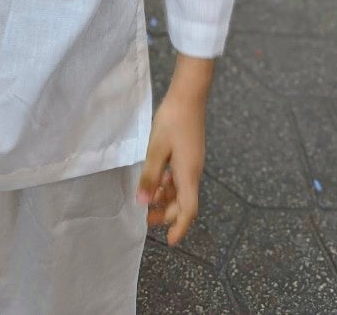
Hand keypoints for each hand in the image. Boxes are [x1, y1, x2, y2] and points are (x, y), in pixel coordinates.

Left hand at [136, 88, 205, 245]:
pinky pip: (181, 177)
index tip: (169, 242)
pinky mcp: (189, 153)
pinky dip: (169, 184)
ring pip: (182, 190)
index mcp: (188, 174)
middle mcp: (194, 172)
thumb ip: (150, 177)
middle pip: (184, 202)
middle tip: (147, 219)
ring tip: (148, 199)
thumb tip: (143, 204)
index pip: (188, 210)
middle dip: (168, 214)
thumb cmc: (172, 121)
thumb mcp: (157, 149)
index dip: (180, 227)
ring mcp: (193, 162)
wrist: (189, 95)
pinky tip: (157, 178)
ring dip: (167, 198)